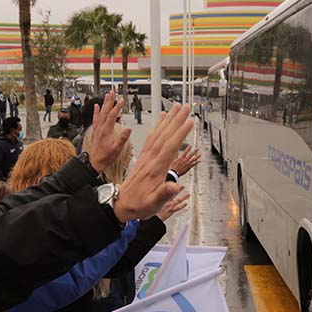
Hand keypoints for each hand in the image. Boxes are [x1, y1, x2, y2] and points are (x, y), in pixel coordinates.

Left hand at [86, 92, 129, 172]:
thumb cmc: (105, 157)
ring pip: (101, 113)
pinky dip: (96, 111)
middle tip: (112, 92)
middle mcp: (101, 128)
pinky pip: (95, 118)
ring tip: (107, 96)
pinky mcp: (96, 131)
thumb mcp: (117, 149)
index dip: (117, 107)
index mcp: (106, 131)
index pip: (112, 115)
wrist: (94, 162)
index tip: (122, 100)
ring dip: (104, 104)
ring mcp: (98, 129)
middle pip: (105, 111)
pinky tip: (96, 106)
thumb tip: (128, 129)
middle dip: (110, 101)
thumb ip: (122, 139)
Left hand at [114, 103, 193, 222]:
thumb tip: (174, 187)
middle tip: (186, 107)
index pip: (170, 147)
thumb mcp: (153, 204)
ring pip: (158, 133)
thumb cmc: (139, 205)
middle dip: (176, 120)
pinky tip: (162, 118)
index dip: (180, 133)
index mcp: (155, 169)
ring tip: (176, 107)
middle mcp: (150, 159)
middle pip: (165, 135)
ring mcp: (146, 156)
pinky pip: (151, 137)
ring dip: (168, 119)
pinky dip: (158, 126)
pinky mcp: (143, 156)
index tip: (189, 121)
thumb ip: (163, 194)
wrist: (121, 204)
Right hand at [171, 145, 200, 177]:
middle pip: (191, 154)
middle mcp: (185, 160)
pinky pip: (193, 164)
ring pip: (193, 159)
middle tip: (198, 148)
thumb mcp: (174, 160)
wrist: (174, 173)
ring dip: (197, 156)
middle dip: (195, 151)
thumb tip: (176, 150)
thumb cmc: (173, 166)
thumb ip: (176, 155)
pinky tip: (199, 161)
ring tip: (200, 154)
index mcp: (181, 158)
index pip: (186, 151)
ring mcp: (187, 164)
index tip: (191, 145)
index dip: (188, 148)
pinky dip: (196, 162)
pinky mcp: (188, 167)